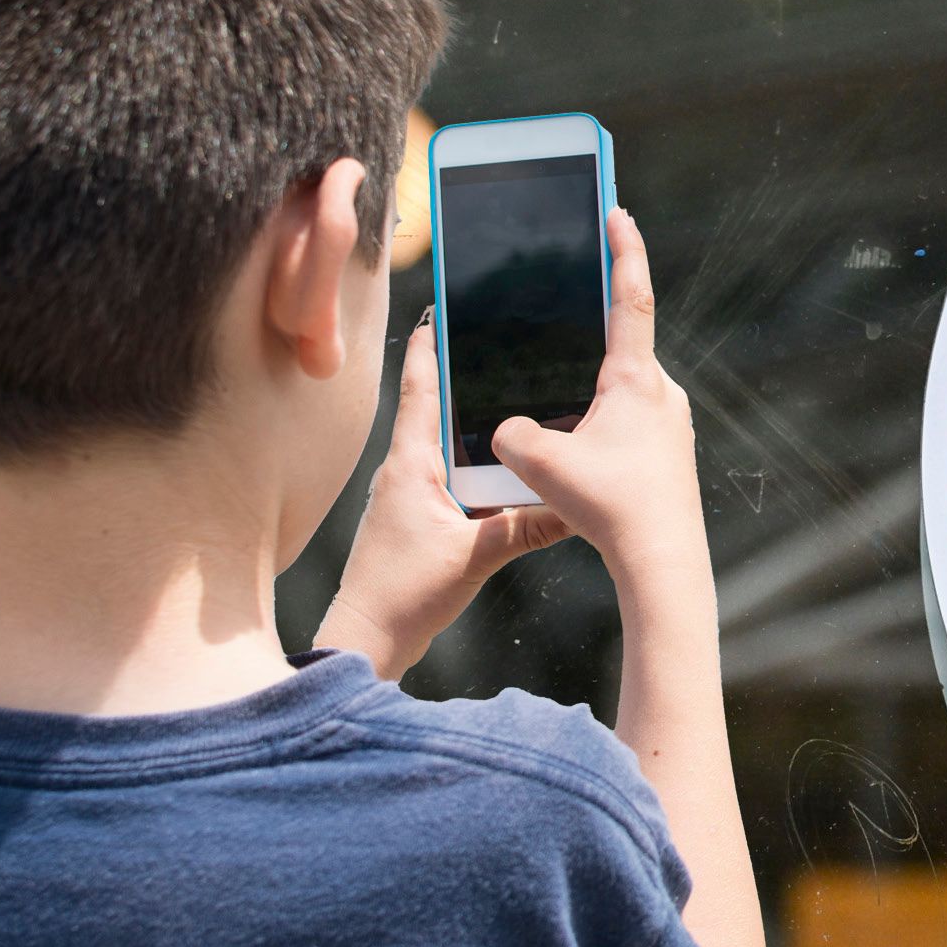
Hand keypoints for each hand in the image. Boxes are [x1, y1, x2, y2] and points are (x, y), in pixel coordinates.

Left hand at [317, 314, 573, 679]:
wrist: (370, 638)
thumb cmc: (405, 595)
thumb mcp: (476, 556)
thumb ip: (527, 527)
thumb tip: (577, 506)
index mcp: (411, 464)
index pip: (421, 388)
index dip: (430, 346)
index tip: (441, 308)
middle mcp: (406, 470)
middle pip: (436, 407)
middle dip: (461, 374)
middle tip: (492, 340)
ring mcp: (411, 494)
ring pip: (446, 442)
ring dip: (472, 421)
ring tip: (509, 396)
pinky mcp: (420, 518)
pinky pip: (453, 476)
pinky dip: (476, 462)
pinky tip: (505, 468)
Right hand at [490, 209, 705, 586]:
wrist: (663, 562)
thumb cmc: (613, 507)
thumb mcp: (539, 463)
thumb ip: (510, 434)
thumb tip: (510, 431)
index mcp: (636, 378)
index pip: (631, 295)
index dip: (622, 249)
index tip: (616, 210)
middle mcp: (662, 395)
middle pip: (618, 353)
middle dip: (586, 345)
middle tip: (559, 328)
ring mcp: (671, 427)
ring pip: (619, 399)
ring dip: (588, 403)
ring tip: (559, 431)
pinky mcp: (669, 458)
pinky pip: (627, 431)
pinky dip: (599, 435)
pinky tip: (578, 467)